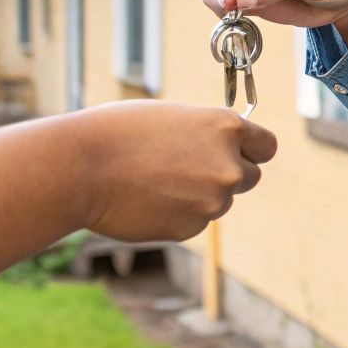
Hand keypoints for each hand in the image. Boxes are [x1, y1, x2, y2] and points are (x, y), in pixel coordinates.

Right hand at [70, 101, 276, 241]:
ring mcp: (213, 201)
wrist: (80, 168)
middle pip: (249, 177)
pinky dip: (177, 214)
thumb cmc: (118, 133)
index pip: (267, 147)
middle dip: (227, 175)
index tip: (241, 154)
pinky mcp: (192, 228)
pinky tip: (145, 199)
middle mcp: (228, 165)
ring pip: (219, 201)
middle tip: (187, 169)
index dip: (252, 151)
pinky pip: (194, 221)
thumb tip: (224, 151)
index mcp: (226, 128)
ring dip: (197, 195)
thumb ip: (207, 136)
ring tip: (153, 180)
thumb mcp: (174, 118)